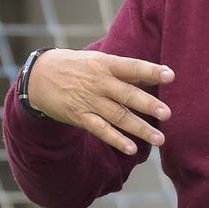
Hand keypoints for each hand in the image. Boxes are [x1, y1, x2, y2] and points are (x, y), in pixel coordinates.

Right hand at [27, 49, 173, 155]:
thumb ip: (122, 69)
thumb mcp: (96, 59)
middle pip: (126, 95)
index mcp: (105, 64)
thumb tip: (151, 75)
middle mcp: (98, 83)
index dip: (151, 71)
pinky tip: (131, 148)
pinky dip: (116, 139)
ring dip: (139, 128)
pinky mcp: (80, 117)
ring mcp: (89, 101)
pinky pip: (100, 130)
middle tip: (168, 114)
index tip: (170, 75)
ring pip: (118, 116)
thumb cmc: (75, 66)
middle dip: (148, 105)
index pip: (131, 67)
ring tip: (159, 138)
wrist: (38, 76)